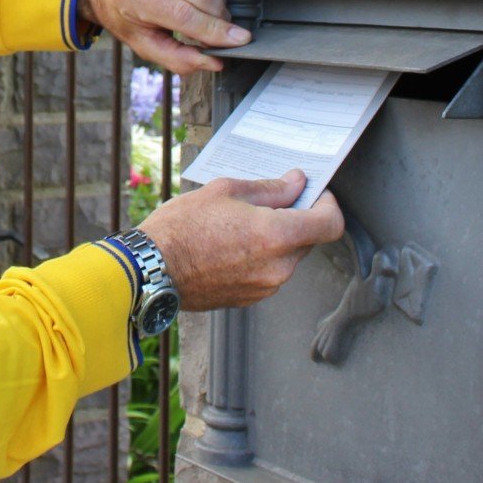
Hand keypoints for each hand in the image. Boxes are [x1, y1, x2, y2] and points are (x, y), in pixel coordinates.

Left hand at [78, 0, 247, 73]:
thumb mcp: (144, 46)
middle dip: (220, 19)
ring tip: (205, 18)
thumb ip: (178, 58)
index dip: (214, 30)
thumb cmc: (124, 17)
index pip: (183, 14)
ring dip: (219, 4)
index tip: (240, 40)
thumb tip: (215, 61)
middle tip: (220, 35)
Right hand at [137, 171, 343, 310]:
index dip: (328, 205)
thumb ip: (270, 189)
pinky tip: (230, 245)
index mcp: (277, 235)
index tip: (315, 194)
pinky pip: (269, 273)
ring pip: (287, 257)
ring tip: (238, 225)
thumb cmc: (182, 227)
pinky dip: (260, 257)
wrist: (152, 270)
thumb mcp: (226, 191)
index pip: (331, 224)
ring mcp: (265, 287)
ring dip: (275, 240)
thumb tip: (297, 183)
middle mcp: (278, 267)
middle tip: (267, 203)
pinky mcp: (250, 299)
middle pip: (308, 239)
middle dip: (295, 219)